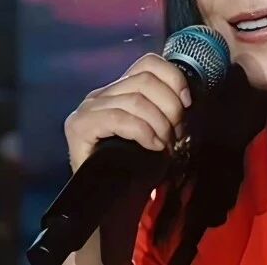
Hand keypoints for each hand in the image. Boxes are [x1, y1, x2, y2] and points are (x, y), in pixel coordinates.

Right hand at [64, 53, 190, 172]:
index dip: (173, 78)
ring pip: (135, 99)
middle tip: (177, 135)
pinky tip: (152, 146)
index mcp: (118, 90)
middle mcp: (100, 94)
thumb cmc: (133, 168)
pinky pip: (118, 118)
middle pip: (145, 80)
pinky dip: (142, 131)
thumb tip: (185, 100)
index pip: (148, 63)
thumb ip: (163, 110)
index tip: (187, 104)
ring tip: (165, 146)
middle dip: (170, 107)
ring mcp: (87, 109)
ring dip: (159, 124)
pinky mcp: (79, 126)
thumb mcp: (154, 132)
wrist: (105, 202)